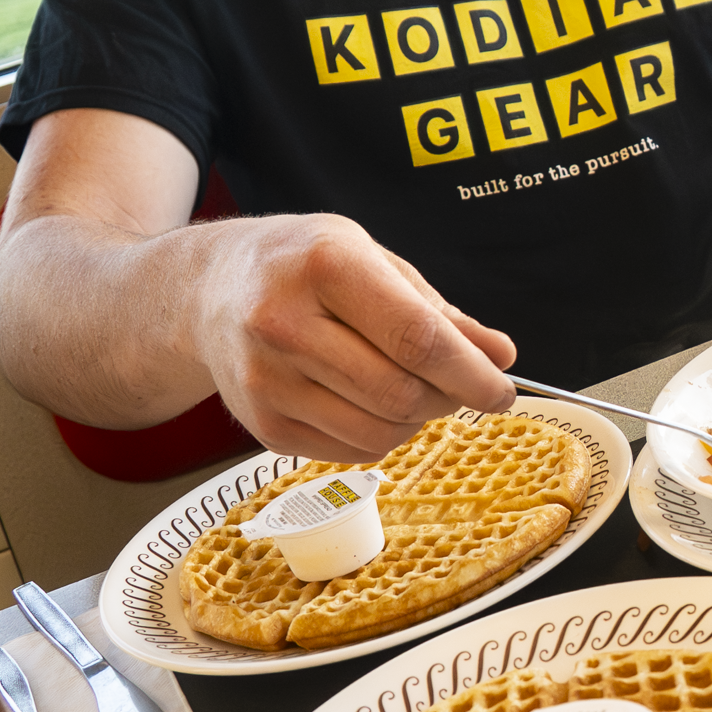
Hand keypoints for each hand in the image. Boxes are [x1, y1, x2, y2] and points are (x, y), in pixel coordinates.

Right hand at [196, 212, 515, 460]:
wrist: (208, 291)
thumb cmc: (303, 266)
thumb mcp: (373, 260)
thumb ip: (439, 312)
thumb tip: (499, 356)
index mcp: (324, 265)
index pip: (415, 336)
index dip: (470, 372)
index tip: (502, 390)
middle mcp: (284, 323)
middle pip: (399, 392)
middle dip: (447, 398)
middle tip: (458, 385)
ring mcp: (267, 380)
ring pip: (379, 431)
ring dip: (416, 420)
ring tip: (409, 387)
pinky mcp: (262, 426)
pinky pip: (350, 451)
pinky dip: (380, 436)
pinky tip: (367, 401)